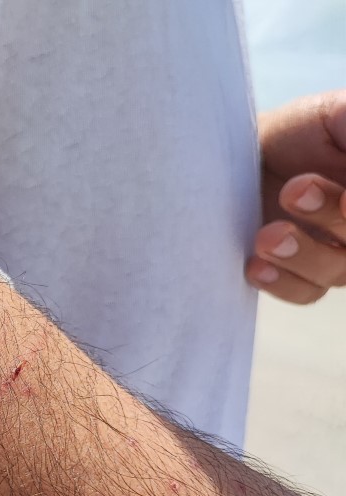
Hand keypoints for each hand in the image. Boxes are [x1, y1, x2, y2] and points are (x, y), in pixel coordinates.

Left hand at [246, 90, 345, 302]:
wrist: (246, 152)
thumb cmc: (301, 130)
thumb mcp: (339, 116)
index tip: (344, 198)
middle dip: (333, 219)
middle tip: (296, 189)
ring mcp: (338, 252)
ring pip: (339, 272)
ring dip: (303, 253)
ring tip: (267, 234)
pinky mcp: (299, 273)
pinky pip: (305, 292)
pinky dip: (283, 282)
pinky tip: (257, 265)